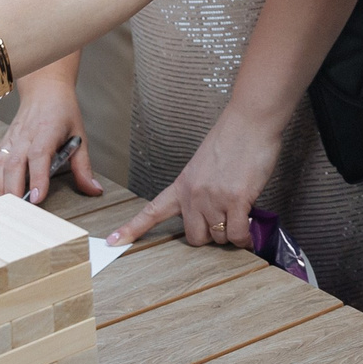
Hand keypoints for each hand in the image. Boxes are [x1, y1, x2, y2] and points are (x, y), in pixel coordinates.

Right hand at [0, 68, 100, 204]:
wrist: (44, 90)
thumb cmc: (62, 112)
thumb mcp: (79, 136)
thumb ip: (84, 166)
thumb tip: (94, 190)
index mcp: (47, 131)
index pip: (39, 156)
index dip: (37, 177)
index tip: (37, 197)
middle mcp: (25, 135)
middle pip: (14, 164)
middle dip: (14, 190)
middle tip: (19, 212)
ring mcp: (11, 139)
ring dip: (1, 188)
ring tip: (7, 209)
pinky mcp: (3, 144)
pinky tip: (1, 193)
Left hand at [105, 109, 280, 249]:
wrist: (250, 121)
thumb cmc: (233, 139)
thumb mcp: (204, 165)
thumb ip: (201, 189)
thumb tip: (212, 212)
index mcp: (182, 185)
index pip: (152, 211)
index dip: (132, 229)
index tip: (112, 242)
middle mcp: (193, 195)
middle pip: (195, 237)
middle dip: (211, 234)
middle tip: (225, 218)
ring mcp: (214, 198)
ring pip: (219, 237)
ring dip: (232, 231)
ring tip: (242, 210)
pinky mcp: (236, 200)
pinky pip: (237, 234)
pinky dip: (245, 237)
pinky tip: (250, 228)